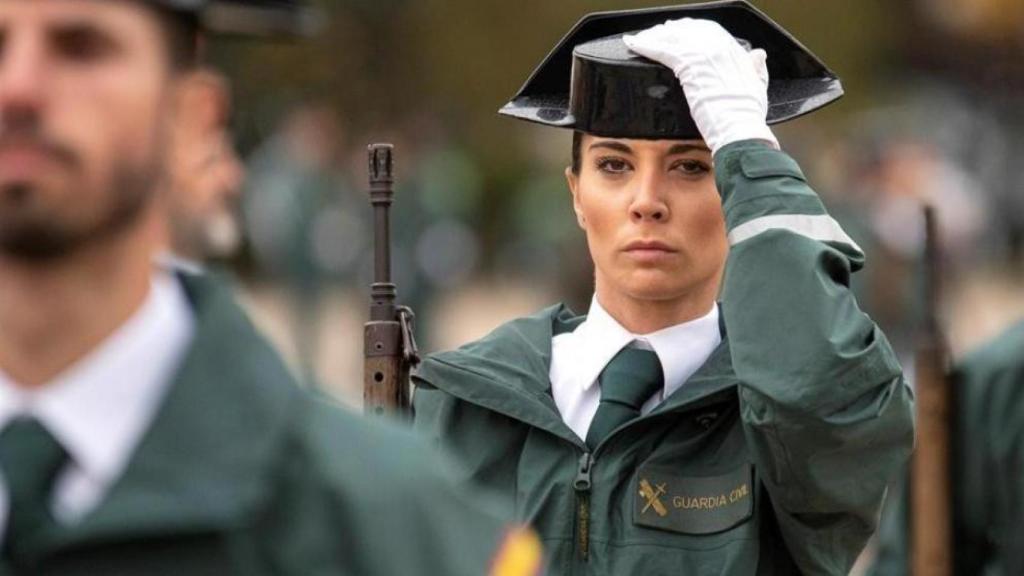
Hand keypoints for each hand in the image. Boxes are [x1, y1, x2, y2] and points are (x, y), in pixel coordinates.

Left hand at [623, 18, 777, 153]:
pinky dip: (646, 45)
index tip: (682, 30)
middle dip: (672, 30)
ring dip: (655, 36)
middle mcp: (720, 49)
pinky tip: (634, 44)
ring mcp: (704, 56)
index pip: (712, 32)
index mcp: (736, 52)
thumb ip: (756, 69)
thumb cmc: (747, 117)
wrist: (740, 129)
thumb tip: (758, 54)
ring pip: (674, 37)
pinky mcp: (689, 66)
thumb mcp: (758, 88)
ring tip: (641, 39)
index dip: (694, 30)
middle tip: (657, 32)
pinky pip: (663, 50)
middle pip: (690, 30)